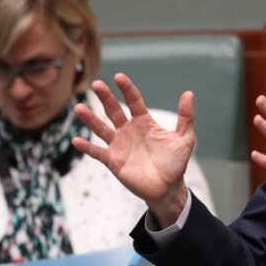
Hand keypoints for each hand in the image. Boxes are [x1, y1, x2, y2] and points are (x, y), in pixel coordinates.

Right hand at [73, 73, 194, 226]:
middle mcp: (129, 131)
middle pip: (114, 110)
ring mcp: (119, 145)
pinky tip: (76, 140)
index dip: (127, 89)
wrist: (168, 188)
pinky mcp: (113, 161)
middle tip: (96, 84)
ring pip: (101, 129)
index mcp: (144, 122)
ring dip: (90, 119)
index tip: (119, 77)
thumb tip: (189, 94)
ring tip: (79, 108)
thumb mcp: (184, 138)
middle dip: (105, 97)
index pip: (134, 101)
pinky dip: (87, 147)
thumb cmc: (176, 163)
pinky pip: (97, 152)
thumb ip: (186, 117)